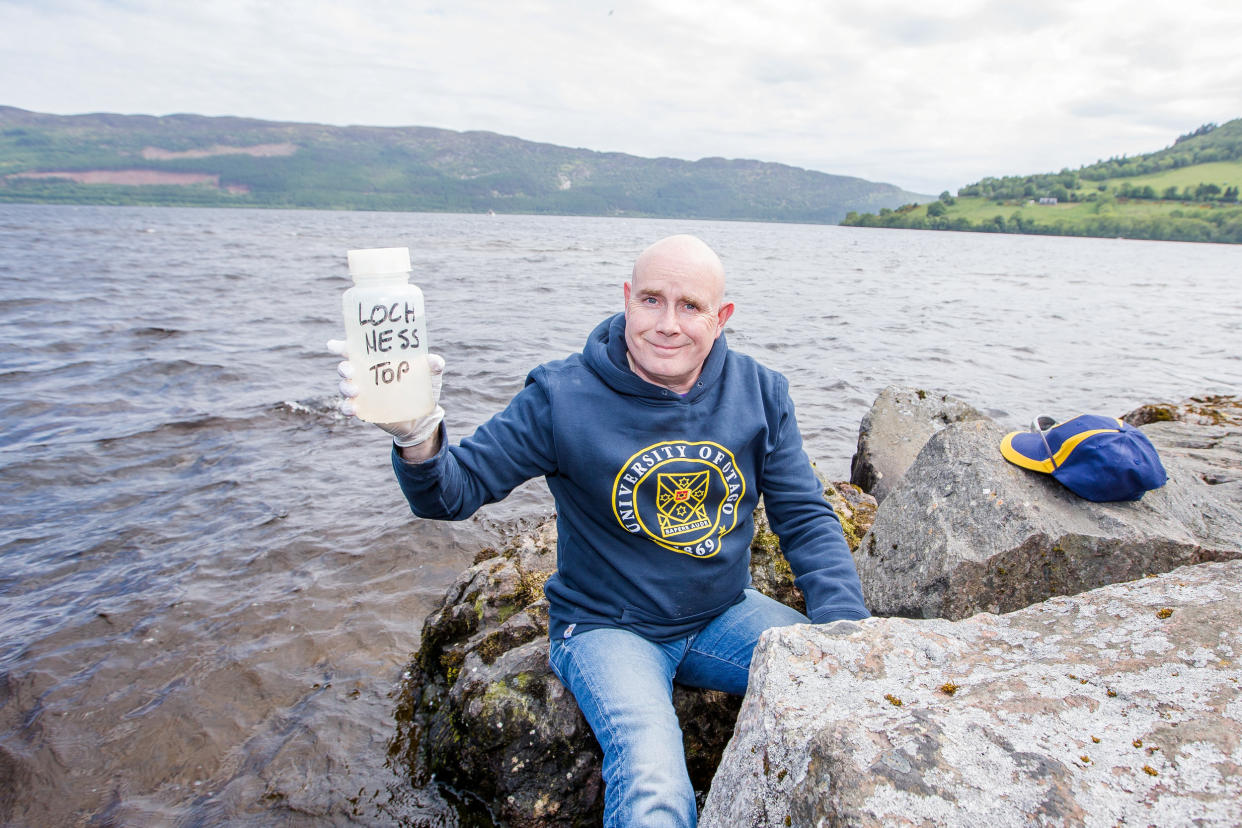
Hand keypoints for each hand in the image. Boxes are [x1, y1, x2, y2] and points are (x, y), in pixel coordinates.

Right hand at [327, 339, 444, 447]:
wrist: (423, 418)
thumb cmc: (424, 389)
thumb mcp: (431, 376)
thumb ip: (433, 366)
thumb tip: (435, 361)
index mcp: (378, 361)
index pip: (356, 349)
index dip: (342, 346)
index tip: (334, 346)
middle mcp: (366, 374)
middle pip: (345, 367)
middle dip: (343, 367)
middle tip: (349, 369)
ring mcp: (363, 393)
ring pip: (344, 386)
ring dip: (345, 387)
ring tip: (356, 391)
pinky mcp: (364, 409)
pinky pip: (348, 408)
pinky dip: (347, 408)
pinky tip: (353, 408)